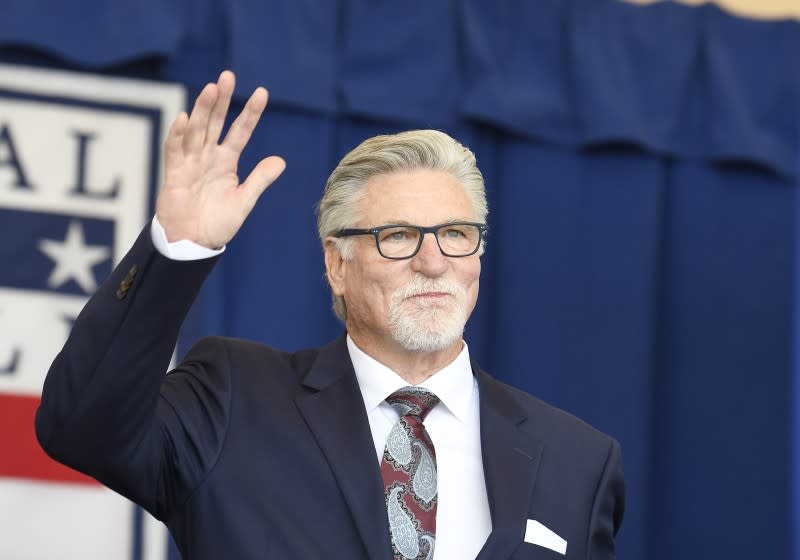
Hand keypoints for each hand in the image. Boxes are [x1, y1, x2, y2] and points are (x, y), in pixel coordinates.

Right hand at [156, 70, 285, 248]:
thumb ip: (259, 180)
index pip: (240, 131)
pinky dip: (178, 135)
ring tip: (211, 89)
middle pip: (215, 122)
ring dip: (203, 109)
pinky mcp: (174, 174)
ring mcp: (190, 163)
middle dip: (221, 100)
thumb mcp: (244, 201)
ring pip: (196, 130)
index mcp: (226, 162)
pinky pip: (175, 151)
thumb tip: (281, 160)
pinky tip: (185, 117)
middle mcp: (208, 157)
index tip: (262, 92)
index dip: (250, 113)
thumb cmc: (216, 224)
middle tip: (228, 76)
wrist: (193, 244)